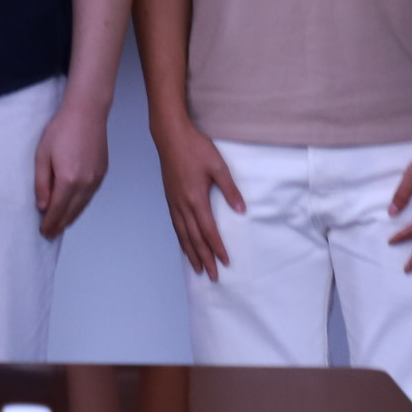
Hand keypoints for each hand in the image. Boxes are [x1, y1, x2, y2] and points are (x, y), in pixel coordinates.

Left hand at [35, 94, 109, 239]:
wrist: (86, 113)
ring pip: (82, 207)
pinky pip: (89, 196)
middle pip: (72, 213)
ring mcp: (96, 179)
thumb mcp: (42, 155)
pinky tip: (73, 207)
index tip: (44, 232)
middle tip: (50, 233)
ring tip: (60, 224)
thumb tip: (43, 205)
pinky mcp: (102, 174)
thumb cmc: (62, 130)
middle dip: (60, 225)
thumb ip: (42, 183)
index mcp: (69, 180)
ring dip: (71, 217)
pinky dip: (80, 205)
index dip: (50, 224)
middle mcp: (85, 183)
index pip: (58, 211)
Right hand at [153, 116, 245, 278]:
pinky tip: (184, 245)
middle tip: (212, 276)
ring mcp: (174, 202)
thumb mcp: (218, 166)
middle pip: (194, 238)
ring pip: (183, 234)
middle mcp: (183, 205)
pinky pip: (175, 225)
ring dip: (191, 253)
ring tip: (197, 268)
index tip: (225, 262)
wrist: (170, 136)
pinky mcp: (170, 198)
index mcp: (196, 199)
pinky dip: (181, 239)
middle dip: (204, 258)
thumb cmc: (195, 148)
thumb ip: (230, 189)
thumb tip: (241, 210)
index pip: (209, 231)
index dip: (217, 248)